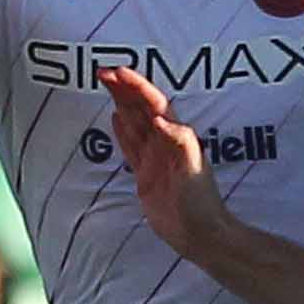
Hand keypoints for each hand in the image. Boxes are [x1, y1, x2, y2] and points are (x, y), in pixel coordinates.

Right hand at [103, 67, 228, 256]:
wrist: (198, 232)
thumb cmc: (201, 202)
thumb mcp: (192, 168)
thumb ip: (179, 141)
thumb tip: (160, 119)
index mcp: (177, 136)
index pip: (154, 103)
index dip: (136, 86)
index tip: (117, 72)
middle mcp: (165, 142)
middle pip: (141, 107)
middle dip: (124, 88)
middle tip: (103, 71)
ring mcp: (155, 157)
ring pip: (134, 123)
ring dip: (121, 103)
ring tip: (106, 84)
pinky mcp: (146, 174)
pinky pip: (131, 146)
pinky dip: (122, 131)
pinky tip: (115, 118)